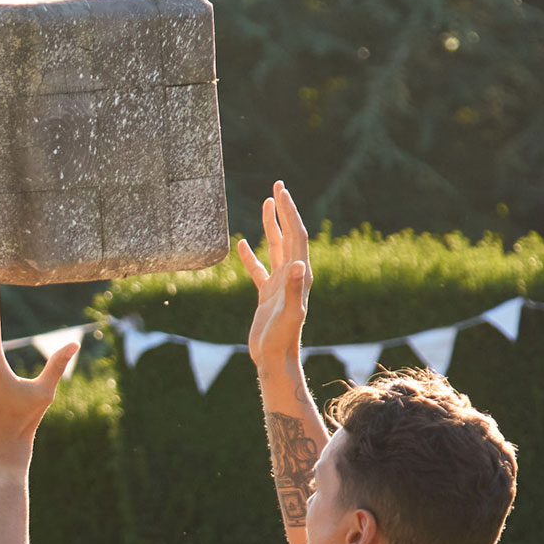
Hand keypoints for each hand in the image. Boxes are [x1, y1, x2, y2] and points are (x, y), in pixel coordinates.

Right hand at [238, 181, 310, 368]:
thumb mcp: (289, 313)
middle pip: (289, 234)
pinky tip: (243, 244)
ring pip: (276, 247)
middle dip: (284, 210)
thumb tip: (297, 264)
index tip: (282, 192)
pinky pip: (259, 269)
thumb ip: (294, 289)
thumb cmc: (282, 338)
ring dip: (271, 225)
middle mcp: (293, 275)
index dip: (289, 213)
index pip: (296, 235)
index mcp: (300, 274)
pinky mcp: (268, 294)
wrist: (275, 358)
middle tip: (278, 185)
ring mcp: (280, 284)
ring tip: (267, 203)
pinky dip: (251, 255)